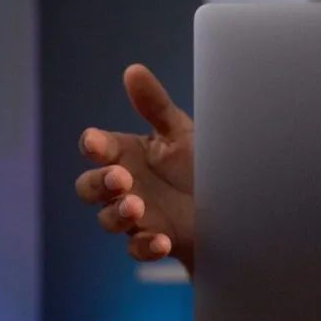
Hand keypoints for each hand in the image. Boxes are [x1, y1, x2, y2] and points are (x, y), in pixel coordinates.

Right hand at [74, 64, 195, 272]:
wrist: (231, 205)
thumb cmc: (198, 164)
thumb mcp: (181, 133)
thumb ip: (156, 106)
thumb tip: (134, 70)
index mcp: (126, 153)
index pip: (97, 149)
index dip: (93, 147)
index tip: (97, 144)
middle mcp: (125, 186)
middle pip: (89, 187)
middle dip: (99, 183)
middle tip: (121, 178)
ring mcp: (137, 217)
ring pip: (108, 219)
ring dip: (118, 214)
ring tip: (137, 206)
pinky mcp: (154, 241)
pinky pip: (137, 250)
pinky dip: (146, 246)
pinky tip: (161, 241)